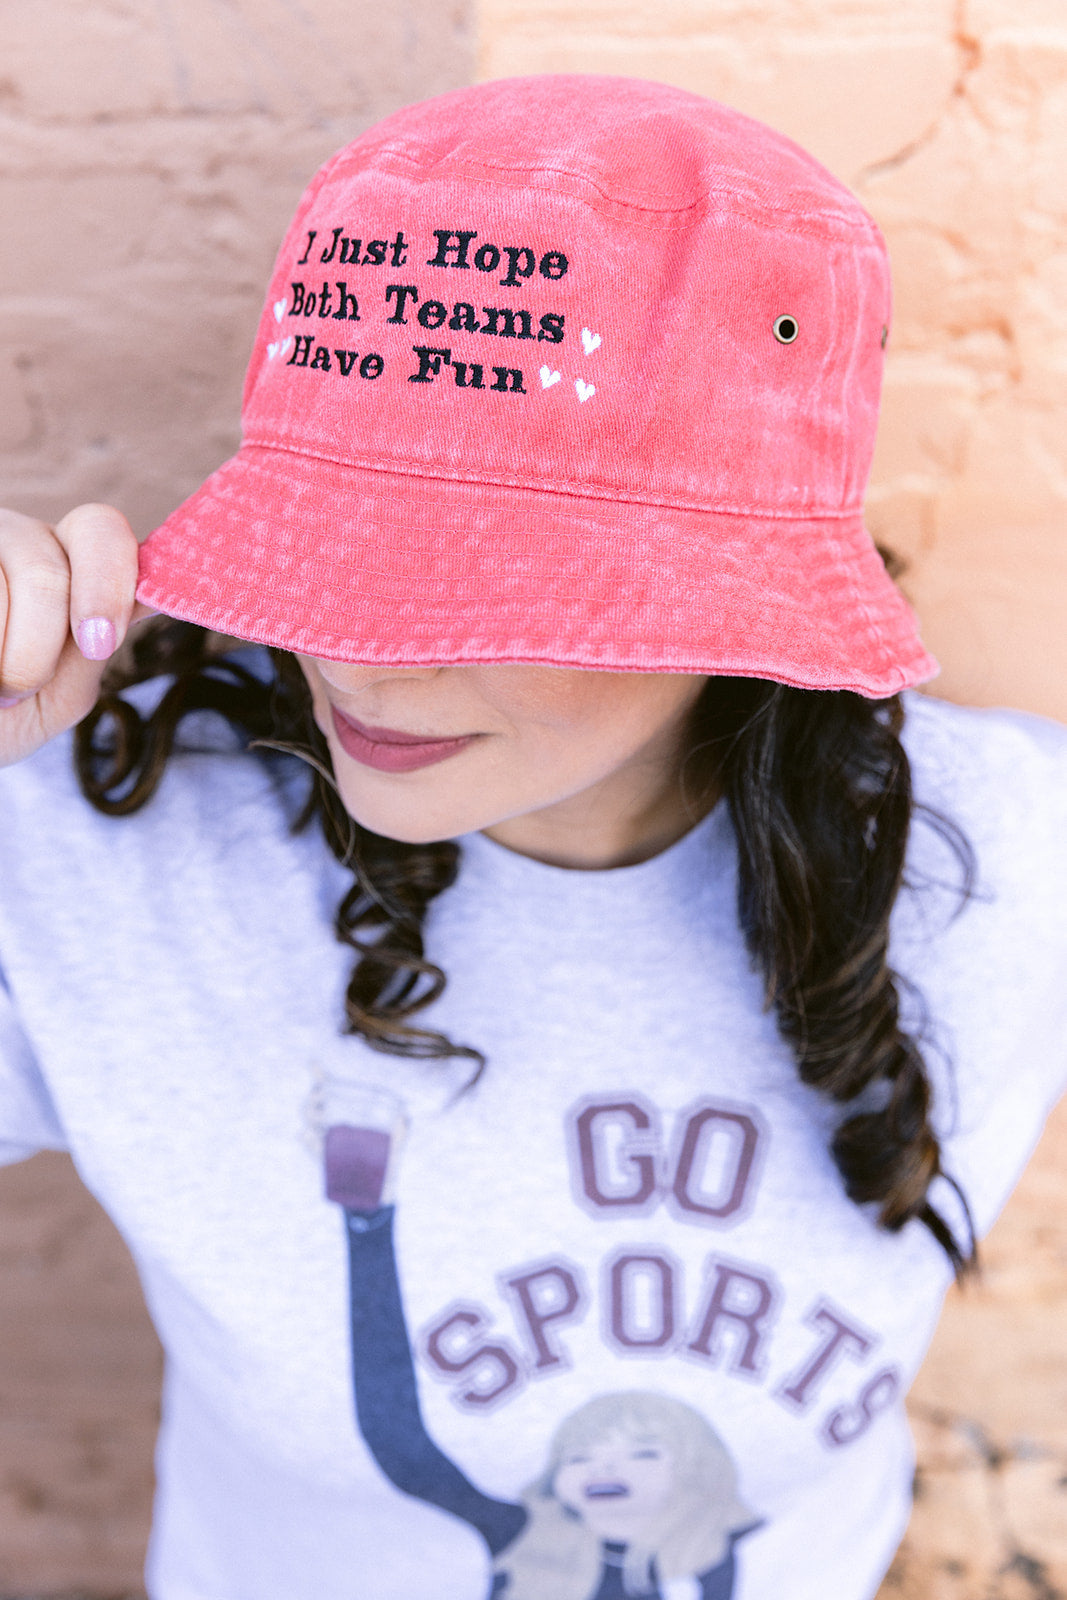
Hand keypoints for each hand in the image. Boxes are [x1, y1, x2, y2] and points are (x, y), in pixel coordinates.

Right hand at [0, 503, 153, 767]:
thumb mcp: (57, 695)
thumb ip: (93, 649)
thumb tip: (152, 597)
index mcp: (65, 563)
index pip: (100, 530)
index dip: (106, 583)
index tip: (97, 643)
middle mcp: (15, 538)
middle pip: (47, 567)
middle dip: (38, 643)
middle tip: (17, 687)